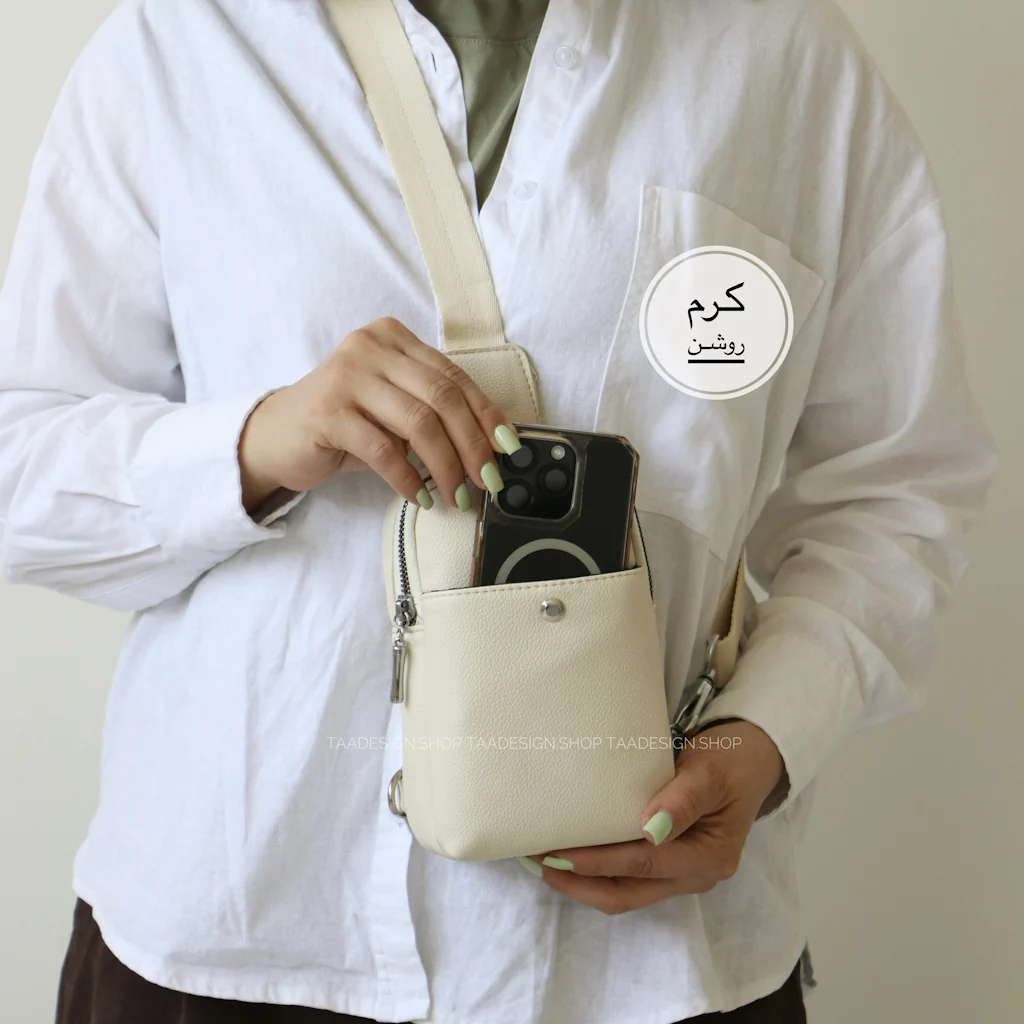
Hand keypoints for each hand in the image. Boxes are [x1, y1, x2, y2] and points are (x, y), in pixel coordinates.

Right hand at [237, 317, 520, 511]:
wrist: (277, 437)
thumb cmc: (345, 424)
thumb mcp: (394, 409)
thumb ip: (434, 413)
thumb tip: (492, 446)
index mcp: (394, 338)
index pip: (454, 376)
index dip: (486, 414)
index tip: (508, 448)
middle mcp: (370, 347)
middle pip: (442, 397)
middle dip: (472, 445)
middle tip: (487, 480)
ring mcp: (346, 376)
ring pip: (419, 423)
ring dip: (446, 466)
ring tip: (458, 495)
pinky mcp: (328, 412)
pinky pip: (384, 449)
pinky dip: (409, 478)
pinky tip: (420, 496)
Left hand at [525, 720, 788, 913]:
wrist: (752, 758)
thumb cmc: (732, 760)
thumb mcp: (711, 771)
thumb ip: (683, 799)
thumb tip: (651, 829)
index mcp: (709, 857)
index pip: (644, 865)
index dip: (599, 861)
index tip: (559, 853)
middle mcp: (694, 875)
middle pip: (628, 893)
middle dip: (580, 883)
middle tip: (537, 861)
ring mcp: (681, 873)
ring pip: (625, 891)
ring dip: (584, 882)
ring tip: (543, 861)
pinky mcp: (668, 862)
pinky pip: (628, 877)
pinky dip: (597, 870)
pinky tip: (570, 855)